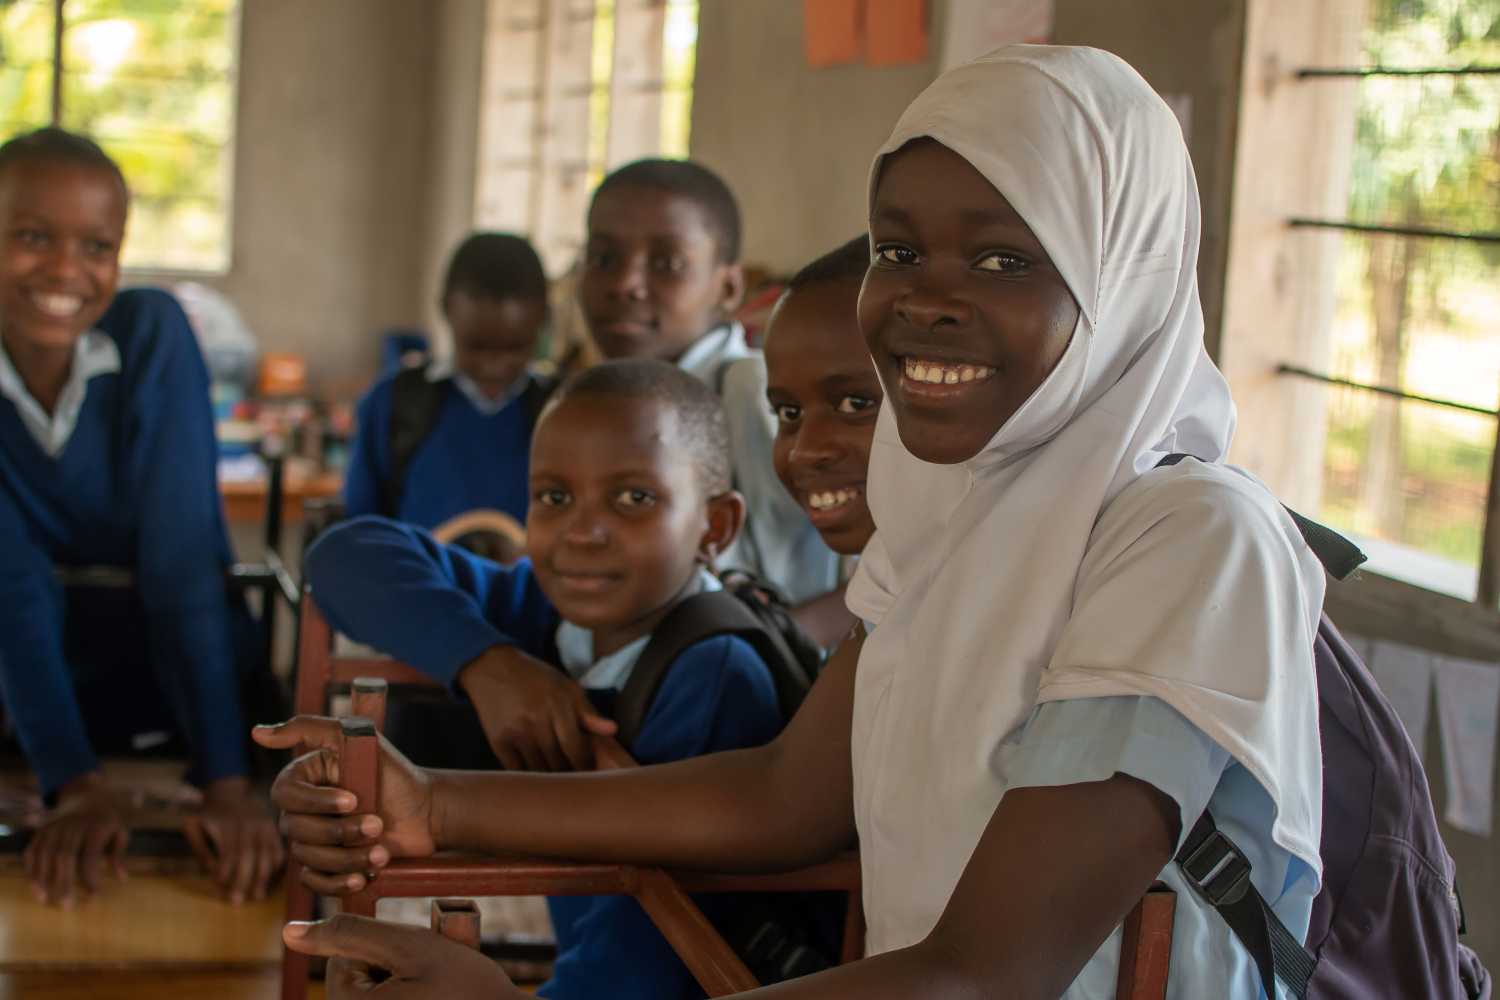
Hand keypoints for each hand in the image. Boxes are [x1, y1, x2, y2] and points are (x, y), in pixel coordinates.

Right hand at [23, 772, 129, 907]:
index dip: (90, 877)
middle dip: (64, 882)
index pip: (90, 855)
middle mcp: (72, 827)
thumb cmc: (106, 821)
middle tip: (67, 906)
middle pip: (65, 856)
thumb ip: (119, 855)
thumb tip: (123, 879)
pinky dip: (32, 869)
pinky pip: (32, 851)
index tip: (93, 896)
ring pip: (45, 854)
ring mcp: (54, 828)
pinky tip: (35, 887)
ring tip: (45, 900)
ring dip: (43, 879)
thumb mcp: (120, 832)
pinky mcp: (42, 831)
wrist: (87, 797)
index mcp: (96, 827)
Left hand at [183, 777, 284, 904]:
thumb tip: (212, 872)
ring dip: (263, 877)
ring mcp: (265, 826)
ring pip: (267, 853)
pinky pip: (279, 850)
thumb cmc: (209, 817)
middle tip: (237, 902)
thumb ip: (200, 849)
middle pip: (249, 855)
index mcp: (228, 823)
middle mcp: (249, 823)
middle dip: (244, 880)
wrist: (231, 793)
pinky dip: (276, 867)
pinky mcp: (275, 830)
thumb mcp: (194, 827)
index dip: (225, 870)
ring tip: (257, 896)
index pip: (229, 849)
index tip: (220, 887)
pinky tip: (269, 882)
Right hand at [252, 716, 434, 895]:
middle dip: (341, 831)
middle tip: (377, 825)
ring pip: (309, 858)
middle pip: (297, 830)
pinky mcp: (327, 865)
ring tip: (381, 852)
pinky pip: (315, 882)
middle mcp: (303, 810)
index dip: (317, 802)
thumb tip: (258, 733)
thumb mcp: (357, 738)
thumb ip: (308, 728)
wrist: (426, 811)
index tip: (353, 799)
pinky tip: (363, 877)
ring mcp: (313, 840)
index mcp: (304, 779)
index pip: (285, 794)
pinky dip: (338, 883)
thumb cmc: (394, 773)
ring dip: (348, 858)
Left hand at [283, 915, 522, 998]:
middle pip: (356, 987)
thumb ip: (350, 933)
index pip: (341, 964)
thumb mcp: (409, 947)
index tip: (418, 966)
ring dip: (404, 989)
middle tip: (431, 981)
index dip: (382, 952)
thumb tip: (289, 930)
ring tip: (439, 994)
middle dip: (391, 974)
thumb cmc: (465, 989)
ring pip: (377, 998)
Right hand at [458, 646, 616, 771]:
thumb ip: (588, 712)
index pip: (577, 748)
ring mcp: (516, 732)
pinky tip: (536, 776)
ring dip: (550, 778)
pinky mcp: (498, 740)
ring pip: (539, 769)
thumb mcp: (566, 687)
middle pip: (558, 762)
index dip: (585, 764)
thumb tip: (613, 731)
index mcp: (558, 705)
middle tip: (576, 780)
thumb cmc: (536, 678)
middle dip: (569, 773)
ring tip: (558, 781)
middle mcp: (537, 720)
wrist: (493, 668)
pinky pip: (517, 769)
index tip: (590, 772)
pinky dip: (528, 775)